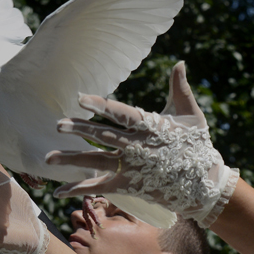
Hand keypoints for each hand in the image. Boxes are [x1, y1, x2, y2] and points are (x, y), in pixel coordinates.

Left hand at [45, 61, 238, 227]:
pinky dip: (79, 189)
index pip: (121, 113)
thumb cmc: (197, 145)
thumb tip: (179, 62)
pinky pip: (99, 186)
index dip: (101, 106)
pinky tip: (59, 192)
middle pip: (103, 136)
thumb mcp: (191, 114)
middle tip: (58, 124)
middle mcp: (137, 146)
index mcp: (150, 126)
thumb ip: (179, 88)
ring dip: (72, 159)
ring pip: (96, 161)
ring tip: (49, 157)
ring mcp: (131, 167)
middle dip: (80, 129)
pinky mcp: (128, 185)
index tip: (82, 99)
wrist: (204, 184)